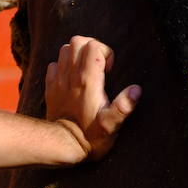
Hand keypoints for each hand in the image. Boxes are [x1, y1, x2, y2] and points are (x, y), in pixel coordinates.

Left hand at [45, 36, 140, 161]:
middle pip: (77, 41)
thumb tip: (136, 90)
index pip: (94, 46)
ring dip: (76, 54)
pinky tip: (72, 78)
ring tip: (87, 69)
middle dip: (91, 47)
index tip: (110, 70)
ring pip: (64, 49)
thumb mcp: (111, 125)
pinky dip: (63, 65)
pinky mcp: (51, 87)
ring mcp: (59, 80)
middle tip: (100, 65)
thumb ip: (124, 106)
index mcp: (88, 80)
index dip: (105, 52)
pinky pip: (53, 65)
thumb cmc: (90, 137)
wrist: (62, 146)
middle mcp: (71, 75)